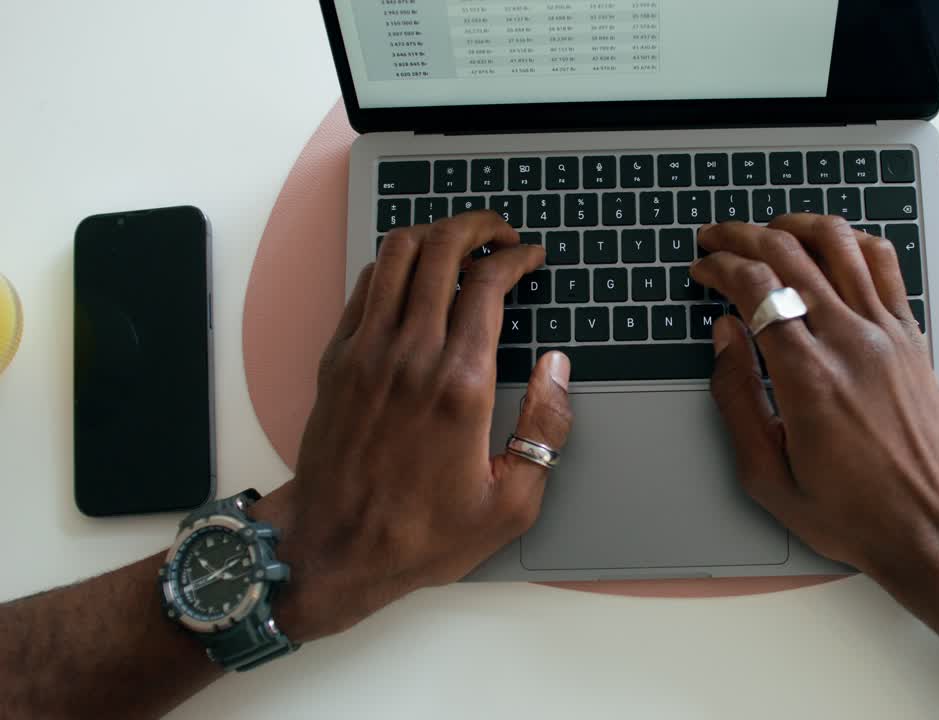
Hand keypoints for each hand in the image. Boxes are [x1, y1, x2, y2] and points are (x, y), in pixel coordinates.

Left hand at [254, 212, 573, 642]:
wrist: (333, 548)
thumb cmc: (421, 533)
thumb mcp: (512, 503)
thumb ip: (547, 429)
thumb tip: (557, 369)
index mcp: (460, 385)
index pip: (488, 284)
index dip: (516, 257)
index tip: (531, 256)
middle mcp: (411, 355)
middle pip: (441, 249)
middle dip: (477, 226)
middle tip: (500, 233)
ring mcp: (367, 351)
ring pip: (397, 254)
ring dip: (433, 234)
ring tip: (459, 242)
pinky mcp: (337, 359)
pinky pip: (365, 284)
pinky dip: (394, 263)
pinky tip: (414, 275)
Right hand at [691, 216, 938, 676]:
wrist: (936, 527)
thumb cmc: (855, 513)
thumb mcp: (768, 477)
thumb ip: (736, 400)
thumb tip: (724, 338)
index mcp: (808, 377)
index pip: (756, 288)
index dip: (719, 267)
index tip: (702, 269)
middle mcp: (850, 342)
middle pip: (790, 253)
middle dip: (742, 236)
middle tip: (716, 237)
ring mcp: (887, 333)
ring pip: (839, 244)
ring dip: (795, 225)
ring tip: (768, 229)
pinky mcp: (911, 336)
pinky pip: (883, 264)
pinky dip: (852, 240)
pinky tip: (831, 246)